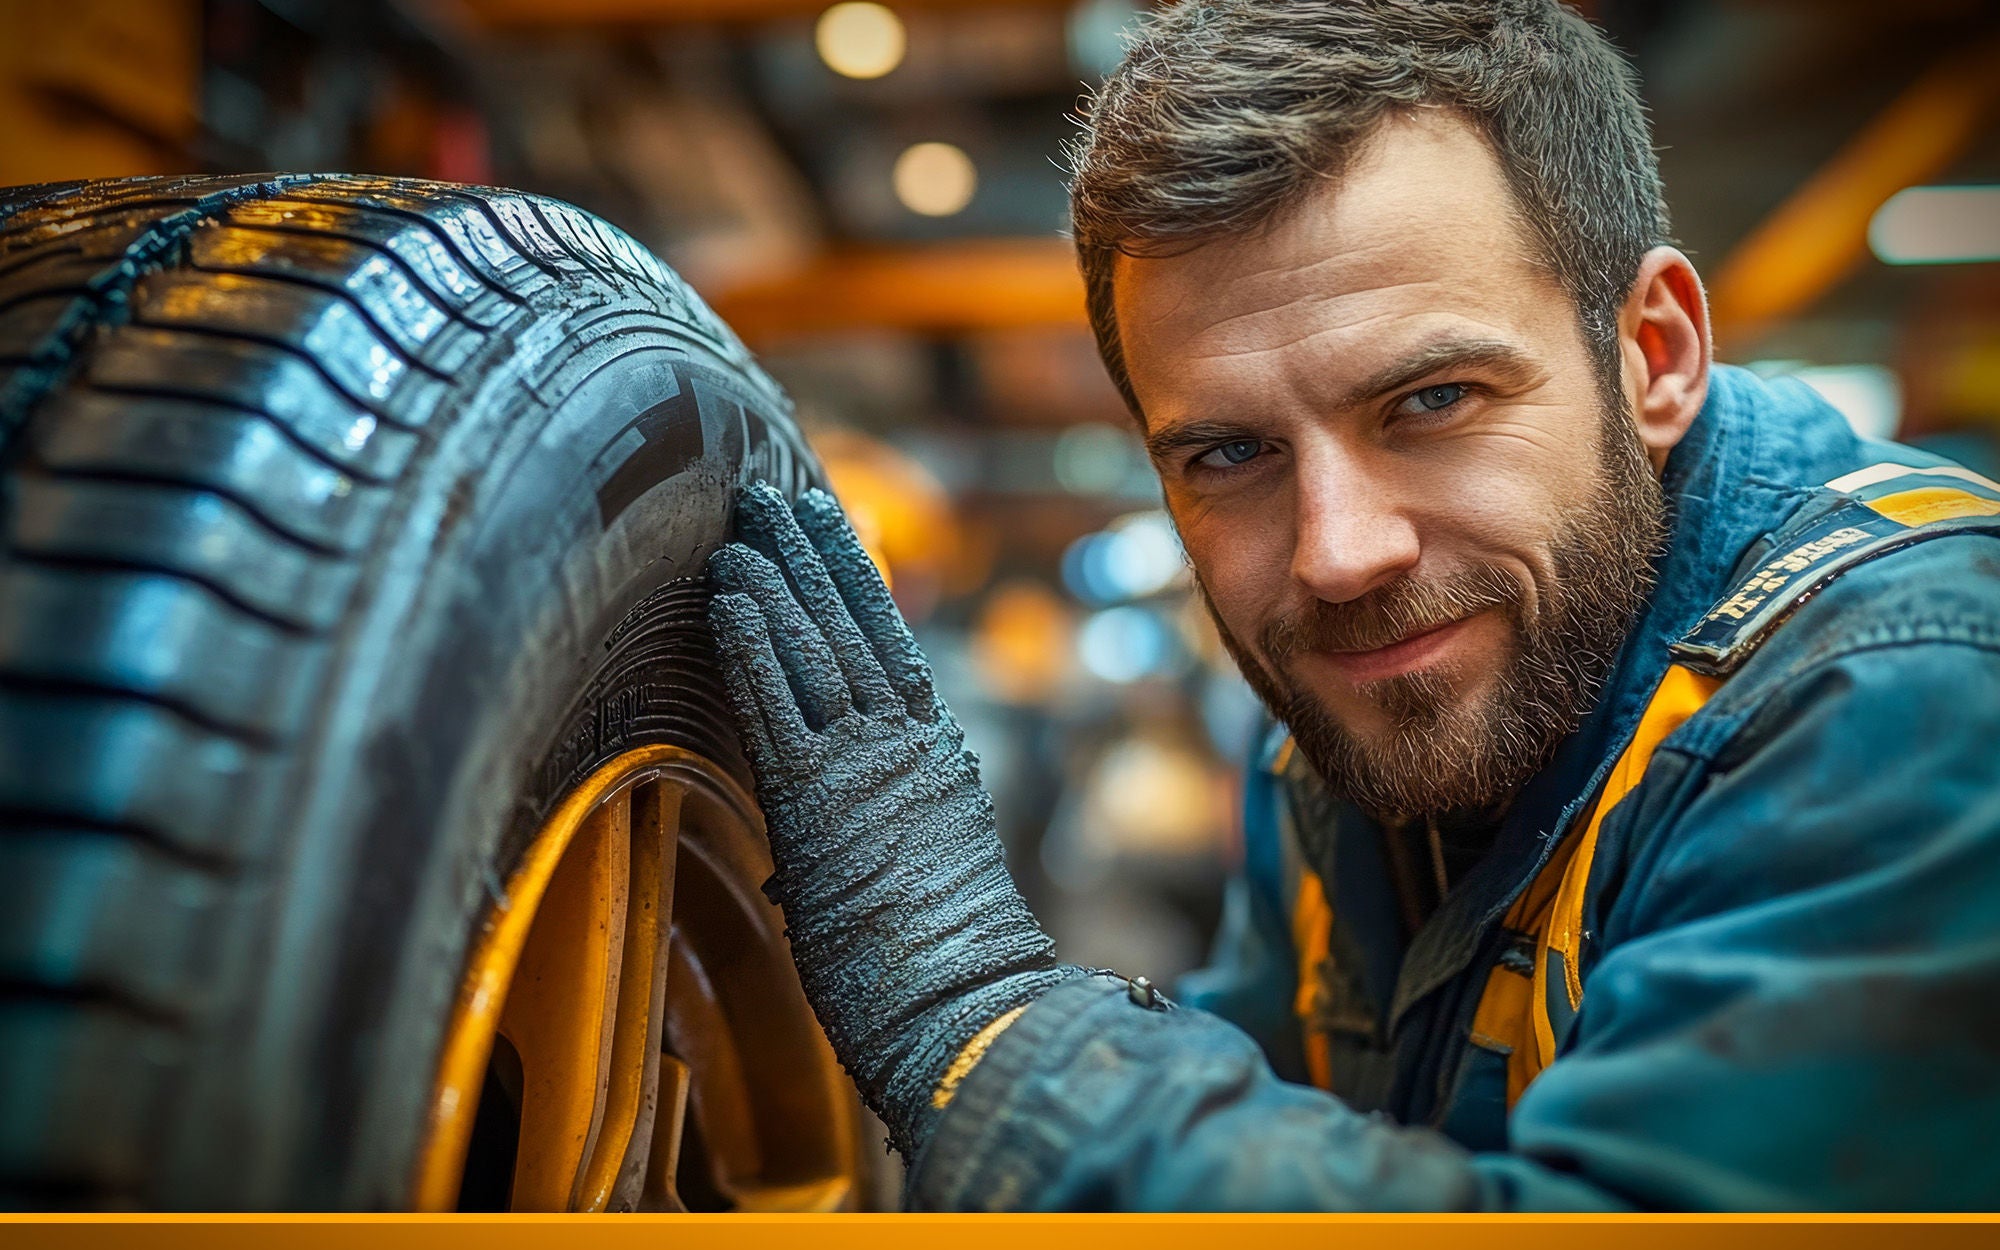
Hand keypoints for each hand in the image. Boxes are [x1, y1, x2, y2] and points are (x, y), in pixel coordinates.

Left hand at [706, 483, 1079, 1156]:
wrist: (967, 1000)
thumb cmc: (943, 965)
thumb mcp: (920, 871)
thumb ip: (878, 831)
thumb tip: (819, 845)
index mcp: (936, 753)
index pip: (889, 644)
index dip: (852, 579)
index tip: (827, 526)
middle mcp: (905, 742)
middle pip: (850, 625)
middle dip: (806, 554)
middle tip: (769, 494)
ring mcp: (863, 764)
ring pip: (813, 647)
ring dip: (770, 580)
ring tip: (736, 526)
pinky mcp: (817, 796)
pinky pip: (776, 701)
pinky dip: (750, 641)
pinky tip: (726, 594)